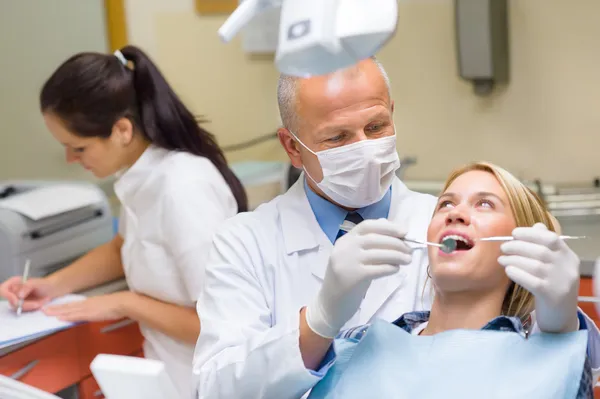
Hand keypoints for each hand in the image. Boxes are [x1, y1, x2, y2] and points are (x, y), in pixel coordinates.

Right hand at [0, 277, 56, 311]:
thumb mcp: (37, 282)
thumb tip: (19, 295)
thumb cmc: (44, 284)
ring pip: (18, 308)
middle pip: (11, 301)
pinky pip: (24, 310)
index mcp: (13, 282)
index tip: (17, 300)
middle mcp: (12, 291)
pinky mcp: (21, 306)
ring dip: (31, 306)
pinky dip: (33, 308)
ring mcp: (16, 300)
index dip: (7, 296)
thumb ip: (27, 286)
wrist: (51, 289)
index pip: (3, 290)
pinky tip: (41, 303)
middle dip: (25, 304)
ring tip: (42, 301)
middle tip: (37, 304)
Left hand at [43, 292, 132, 321]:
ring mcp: (88, 308)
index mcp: (91, 302)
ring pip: (69, 310)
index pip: (73, 304)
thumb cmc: (119, 305)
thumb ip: (98, 309)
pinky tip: (60, 318)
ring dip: (57, 311)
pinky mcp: (90, 313)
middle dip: (55, 308)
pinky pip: (76, 315)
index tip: (54, 306)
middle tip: (44, 309)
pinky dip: (67, 316)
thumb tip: (94, 313)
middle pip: (68, 306)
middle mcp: (87, 303)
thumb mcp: (106, 306)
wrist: (124, 302)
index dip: (63, 305)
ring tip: (46, 313)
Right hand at [305, 219, 411, 337]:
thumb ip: (370, 245)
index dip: (388, 227)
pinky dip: (390, 268)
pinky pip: (378, 269)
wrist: (330, 304)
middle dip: (397, 243)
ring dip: (397, 255)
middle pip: (375, 239)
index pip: (367, 225)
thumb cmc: (347, 280)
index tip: (405, 231)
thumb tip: (394, 232)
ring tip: (407, 260)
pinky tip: (396, 269)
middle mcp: (344, 247)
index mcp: (345, 240)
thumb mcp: (355, 258)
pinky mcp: (352, 277)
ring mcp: (347, 261)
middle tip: (410, 250)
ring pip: (379, 253)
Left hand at [498, 223, 579, 332]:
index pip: (551, 238)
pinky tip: (508, 270)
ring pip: (534, 265)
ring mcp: (561, 282)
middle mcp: (568, 268)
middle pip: (540, 251)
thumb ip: (545, 245)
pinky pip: (531, 281)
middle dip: (517, 246)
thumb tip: (535, 226)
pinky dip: (516, 273)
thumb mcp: (553, 265)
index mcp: (569, 257)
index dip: (530, 234)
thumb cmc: (551, 286)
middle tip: (503, 248)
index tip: (514, 233)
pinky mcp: (552, 296)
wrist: (561, 317)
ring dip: (513, 259)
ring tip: (502, 259)